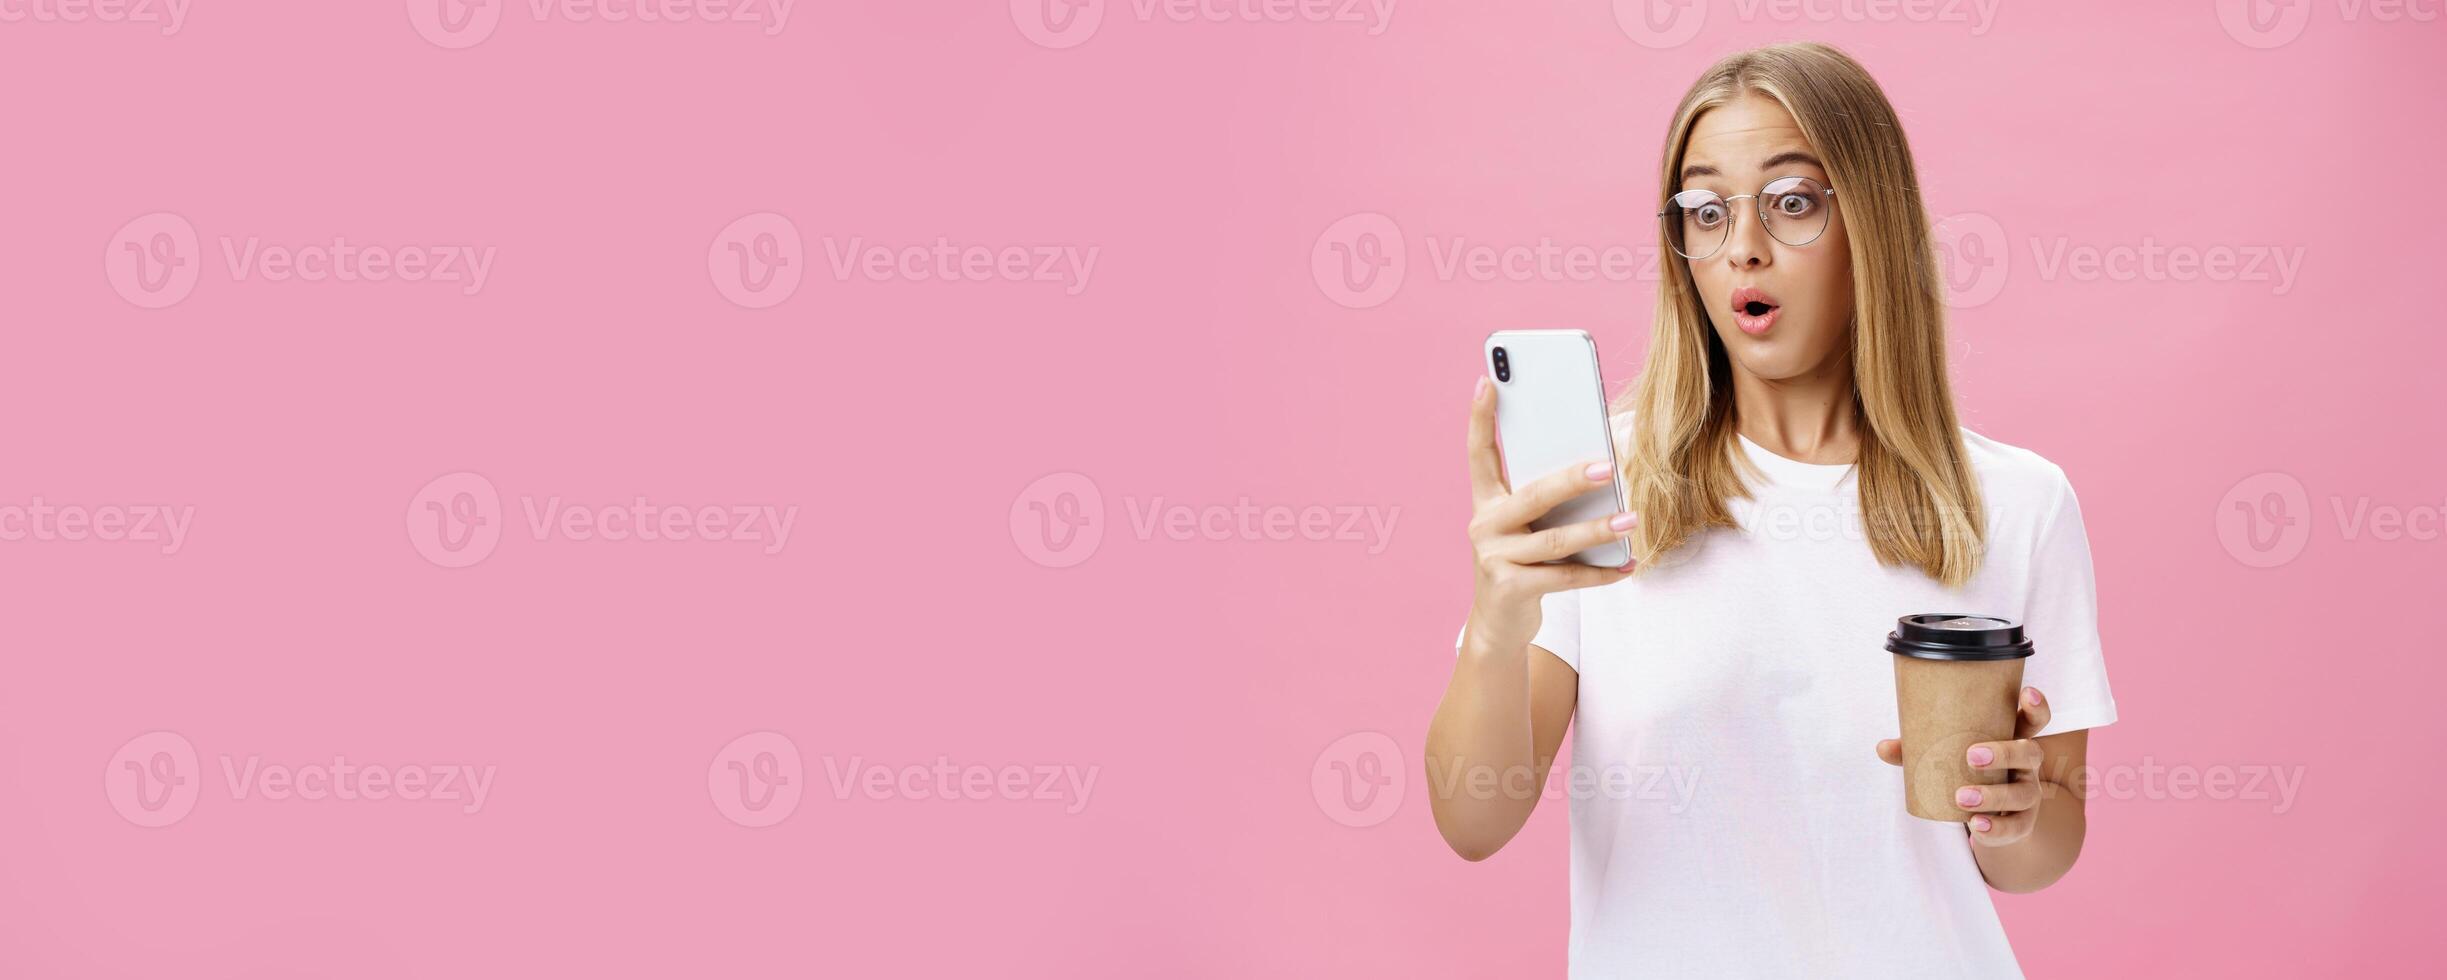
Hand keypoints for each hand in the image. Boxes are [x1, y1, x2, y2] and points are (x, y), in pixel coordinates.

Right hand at [1464, 376, 1635, 640]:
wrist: (1497, 623)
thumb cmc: (1520, 560)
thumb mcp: (1522, 526)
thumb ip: (1543, 498)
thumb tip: (1598, 468)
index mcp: (1485, 501)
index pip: (1478, 453)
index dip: (1480, 418)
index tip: (1488, 381)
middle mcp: (1484, 526)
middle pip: (1532, 495)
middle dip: (1570, 479)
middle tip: (1606, 466)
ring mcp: (1494, 559)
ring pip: (1553, 541)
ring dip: (1597, 530)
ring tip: (1631, 518)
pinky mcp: (1511, 589)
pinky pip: (1564, 577)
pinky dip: (1599, 572)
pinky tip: (1627, 565)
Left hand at [1875, 686, 2051, 846]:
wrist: (1986, 816)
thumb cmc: (1965, 772)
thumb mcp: (1946, 756)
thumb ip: (1917, 749)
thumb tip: (1883, 747)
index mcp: (2011, 738)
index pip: (2034, 719)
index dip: (2036, 706)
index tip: (2027, 693)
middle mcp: (2026, 765)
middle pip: (2030, 753)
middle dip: (2004, 752)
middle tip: (1971, 756)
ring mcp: (2027, 793)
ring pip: (2023, 793)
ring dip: (1993, 795)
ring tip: (1961, 797)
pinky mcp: (2022, 822)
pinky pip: (2015, 826)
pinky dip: (1995, 828)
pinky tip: (1976, 825)